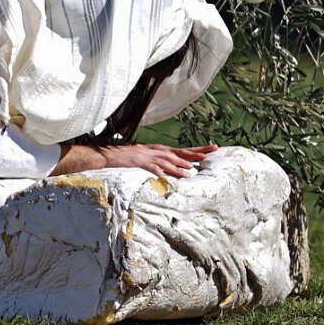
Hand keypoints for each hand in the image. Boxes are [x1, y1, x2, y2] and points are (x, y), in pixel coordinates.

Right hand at [55, 142, 218, 178]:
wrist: (110, 153)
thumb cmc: (128, 157)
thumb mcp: (147, 159)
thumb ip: (160, 164)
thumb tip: (175, 171)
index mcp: (161, 150)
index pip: (182, 150)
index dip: (197, 150)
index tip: (212, 149)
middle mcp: (158, 150)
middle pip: (180, 152)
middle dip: (196, 152)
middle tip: (212, 152)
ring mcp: (149, 155)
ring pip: (169, 159)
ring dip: (181, 164)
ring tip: (192, 169)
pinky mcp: (140, 161)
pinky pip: (153, 167)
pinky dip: (163, 171)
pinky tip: (170, 175)